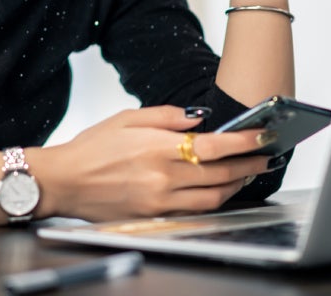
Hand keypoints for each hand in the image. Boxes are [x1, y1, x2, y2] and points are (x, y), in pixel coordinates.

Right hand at [33, 106, 270, 221]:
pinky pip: (194, 210)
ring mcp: (160, 200)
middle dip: (249, 164)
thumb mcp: (127, 118)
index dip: (244, 142)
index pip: (215, 146)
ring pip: (213, 197)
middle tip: (266, 155)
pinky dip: (213, 200)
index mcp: (158, 148)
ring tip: (247, 172)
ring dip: (236, 185)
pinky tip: (220, 190)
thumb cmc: (91, 148)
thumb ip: (168, 115)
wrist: (64, 182)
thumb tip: (200, 116)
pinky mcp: (155, 216)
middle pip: (221, 173)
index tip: (263, 136)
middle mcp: (163, 177)